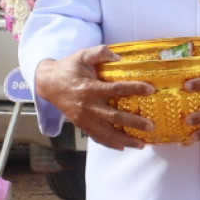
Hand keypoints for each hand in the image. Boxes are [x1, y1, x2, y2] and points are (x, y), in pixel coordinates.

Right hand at [34, 49, 155, 149]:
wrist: (48, 83)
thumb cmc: (68, 68)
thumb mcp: (82, 55)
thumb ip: (99, 53)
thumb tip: (119, 56)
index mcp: (89, 88)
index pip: (116, 89)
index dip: (134, 89)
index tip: (150, 89)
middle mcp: (87, 106)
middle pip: (114, 116)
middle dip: (133, 122)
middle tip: (151, 126)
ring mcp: (84, 118)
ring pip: (106, 132)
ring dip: (125, 139)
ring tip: (141, 144)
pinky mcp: (81, 125)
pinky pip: (96, 137)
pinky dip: (109, 143)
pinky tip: (123, 147)